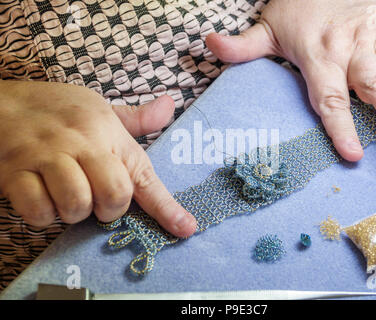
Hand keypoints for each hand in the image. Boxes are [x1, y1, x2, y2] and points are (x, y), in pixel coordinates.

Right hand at [0, 81, 195, 236]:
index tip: (186, 228)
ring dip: (75, 211)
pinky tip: (42, 197)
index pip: (144, 175)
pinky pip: (38, 211)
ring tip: (67, 194)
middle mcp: (81, 145)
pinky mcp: (14, 173)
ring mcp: (46, 158)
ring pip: (77, 206)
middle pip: (114, 196)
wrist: (2, 101)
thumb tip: (169, 106)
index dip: (167, 208)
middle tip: (97, 198)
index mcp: (107, 133)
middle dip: (110, 209)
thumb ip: (136, 118)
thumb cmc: (58, 109)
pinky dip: (43, 215)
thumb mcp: (100, 108)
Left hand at [206, 0, 375, 160]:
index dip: (340, 127)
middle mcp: (348, 47)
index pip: (329, 98)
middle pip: (371, 83)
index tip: (353, 154)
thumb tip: (209, 43)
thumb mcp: (266, 29)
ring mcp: (371, 33)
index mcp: (319, 55)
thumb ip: (241, 46)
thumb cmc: (295, 12)